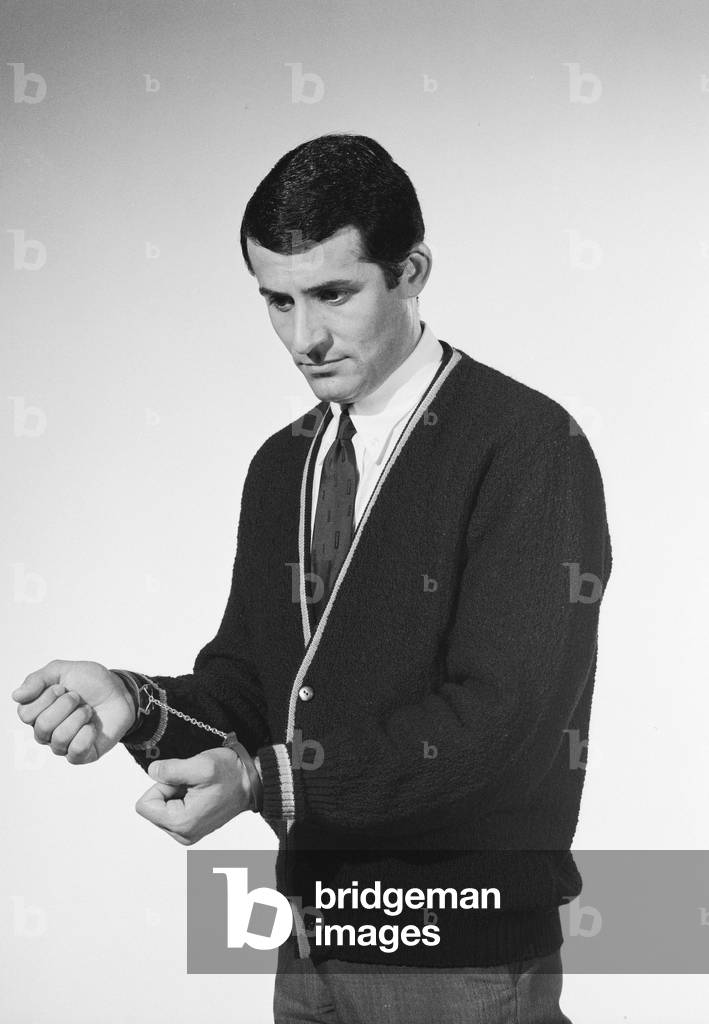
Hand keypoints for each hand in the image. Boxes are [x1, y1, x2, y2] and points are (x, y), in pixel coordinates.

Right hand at [12, 659, 136, 763]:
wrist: (120, 692)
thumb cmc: (90, 682)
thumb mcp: (63, 670)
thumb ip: (37, 679)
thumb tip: (16, 696)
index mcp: (37, 712)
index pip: (25, 714)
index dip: (45, 698)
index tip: (61, 687)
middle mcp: (46, 731)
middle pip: (42, 726)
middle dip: (65, 705)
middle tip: (77, 697)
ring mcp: (62, 745)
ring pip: (59, 739)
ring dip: (78, 718)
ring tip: (88, 710)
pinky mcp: (81, 755)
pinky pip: (75, 752)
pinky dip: (86, 734)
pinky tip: (92, 726)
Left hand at [135, 748, 251, 844]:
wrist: (252, 783)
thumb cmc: (231, 775)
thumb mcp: (201, 765)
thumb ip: (171, 769)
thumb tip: (152, 771)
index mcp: (181, 823)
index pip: (145, 805)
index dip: (161, 786)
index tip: (182, 782)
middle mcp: (182, 834)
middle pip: (153, 808)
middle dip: (169, 790)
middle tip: (192, 784)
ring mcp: (186, 833)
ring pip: (162, 809)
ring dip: (175, 794)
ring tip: (198, 788)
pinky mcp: (190, 829)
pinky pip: (172, 812)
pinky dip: (182, 799)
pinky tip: (199, 794)